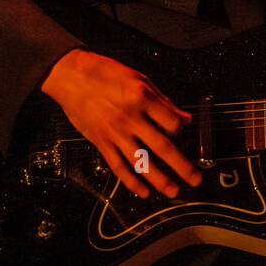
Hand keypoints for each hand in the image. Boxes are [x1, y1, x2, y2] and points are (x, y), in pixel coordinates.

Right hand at [40, 48, 203, 199]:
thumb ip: (163, 101)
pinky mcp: (101, 142)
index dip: (180, 129)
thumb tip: (184, 118)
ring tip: (173, 192)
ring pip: (140, 162)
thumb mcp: (139, 78)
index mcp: (142, 99)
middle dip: (181, 166)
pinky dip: (131, 181)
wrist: (70, 76)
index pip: (171, 123)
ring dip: (159, 180)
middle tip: (195, 179)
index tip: (181, 130)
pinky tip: (143, 192)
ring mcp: (114, 133)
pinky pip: (118, 166)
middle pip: (161, 147)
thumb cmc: (104, 73)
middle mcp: (130, 119)